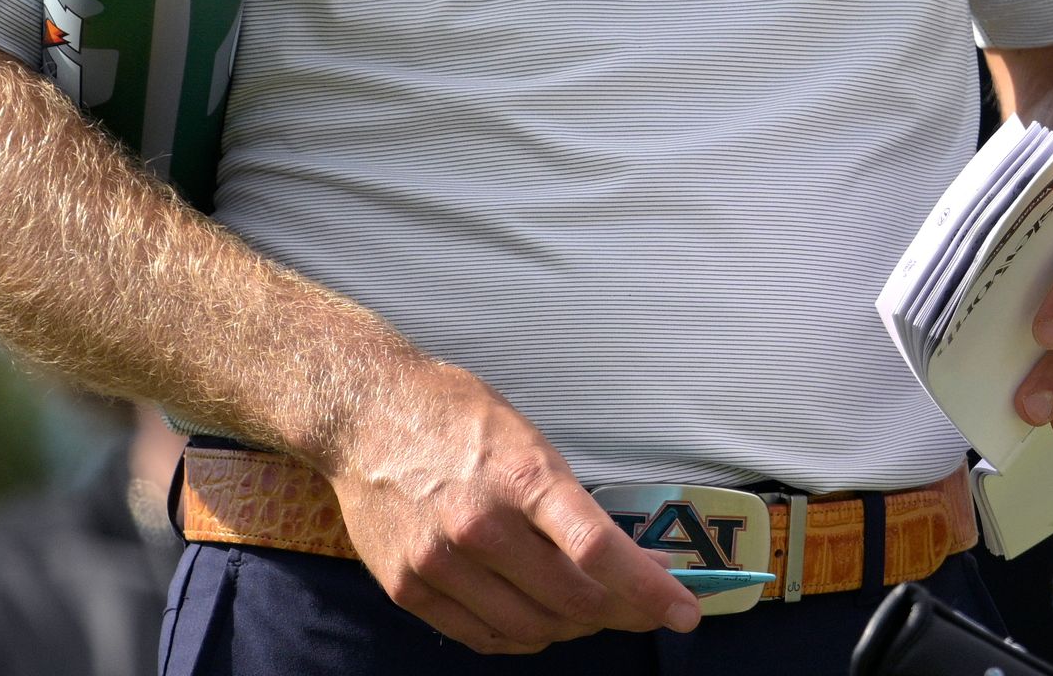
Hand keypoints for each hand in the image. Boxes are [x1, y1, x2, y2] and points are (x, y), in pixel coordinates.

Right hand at [317, 358, 698, 652]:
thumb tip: (623, 558)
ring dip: (574, 629)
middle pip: (572, 599)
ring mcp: (440, 563)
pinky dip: (521, 639)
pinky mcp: (408, 587)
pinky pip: (480, 636)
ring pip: (530, 629)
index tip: (685, 613)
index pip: (599, 551)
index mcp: (524, 478)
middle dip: (622, 613)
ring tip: (592, 611)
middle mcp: (481, 526)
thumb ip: (569, 504)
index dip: (649, 591)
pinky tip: (540, 622)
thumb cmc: (458, 417)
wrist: (367, 413)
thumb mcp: (531, 441)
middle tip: (643, 609)